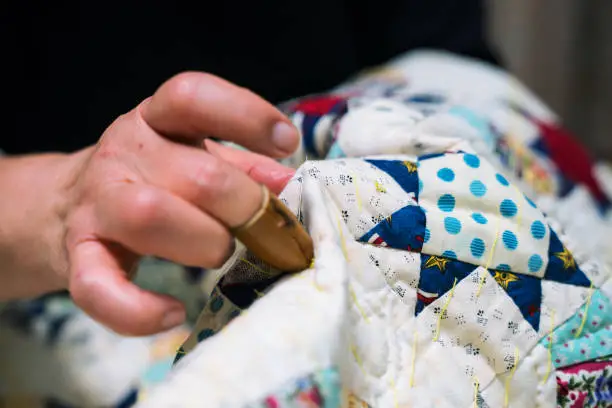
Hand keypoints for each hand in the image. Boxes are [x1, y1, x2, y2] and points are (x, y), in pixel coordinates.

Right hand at [57, 73, 298, 334]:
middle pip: (199, 176)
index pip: (192, 96)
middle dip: (246, 208)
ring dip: (205, 243)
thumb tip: (292, 183)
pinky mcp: (77, 255)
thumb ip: (245, 168)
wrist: (63, 206)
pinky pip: (99, 288)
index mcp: (155, 120)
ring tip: (220, 253)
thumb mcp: (196, 158)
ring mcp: (96, 203)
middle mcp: (123, 153)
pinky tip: (172, 312)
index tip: (286, 143)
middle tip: (263, 228)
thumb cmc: (151, 179)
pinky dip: (139, 309)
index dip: (246, 115)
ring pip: (151, 216)